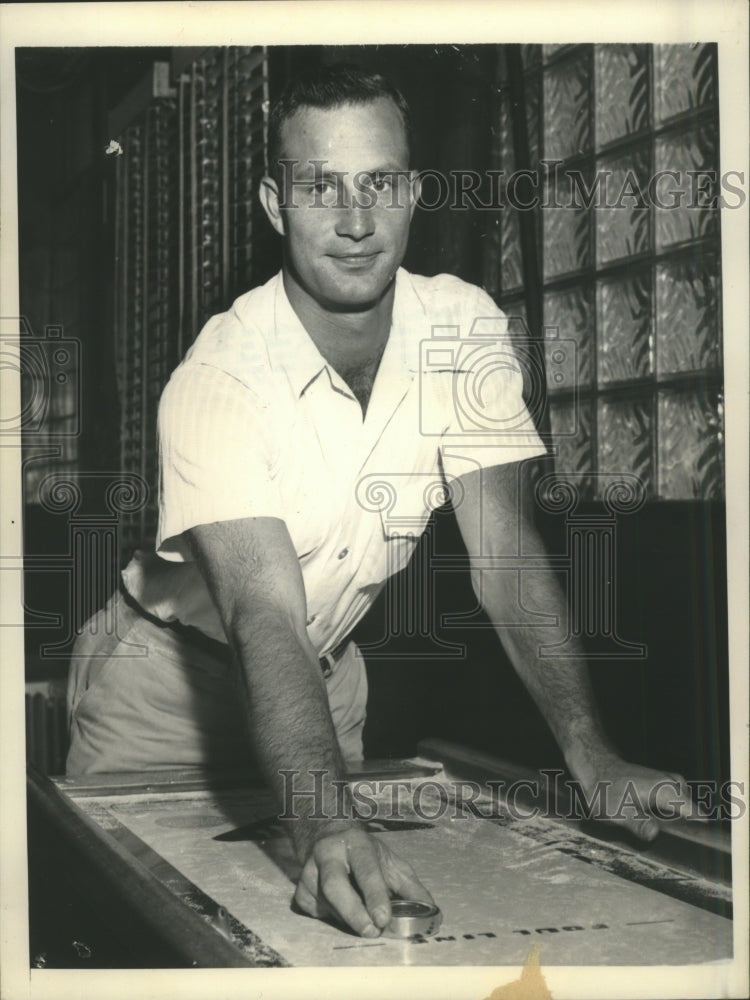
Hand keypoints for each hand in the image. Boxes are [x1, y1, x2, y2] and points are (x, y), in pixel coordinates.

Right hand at [294, 822, 434, 936]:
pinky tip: (343, 913)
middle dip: (352, 911)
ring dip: (346, 919)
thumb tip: (431, 911)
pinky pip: (315, 912)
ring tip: (363, 924)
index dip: (374, 894)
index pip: (365, 867)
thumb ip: (410, 887)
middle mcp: (328, 852)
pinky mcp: (300, 889)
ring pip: (324, 902)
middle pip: (334, 884)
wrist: (328, 836)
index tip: (384, 918)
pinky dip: (332, 919)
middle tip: (370, 932)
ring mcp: (309, 870)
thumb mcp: (390, 862)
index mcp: (355, 841)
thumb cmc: (365, 854)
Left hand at [567, 751, 696, 841]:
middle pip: (694, 816)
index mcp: (668, 791)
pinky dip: (671, 814)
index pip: (699, 817)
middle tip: (664, 841)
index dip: (697, 836)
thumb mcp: (619, 812)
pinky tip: (653, 819)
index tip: (691, 851)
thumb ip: (638, 824)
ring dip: (677, 823)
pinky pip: (678, 803)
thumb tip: (654, 834)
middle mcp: (675, 784)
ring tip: (655, 828)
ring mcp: (671, 782)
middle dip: (684, 832)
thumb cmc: (606, 790)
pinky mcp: (665, 784)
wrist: (597, 768)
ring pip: (685, 810)